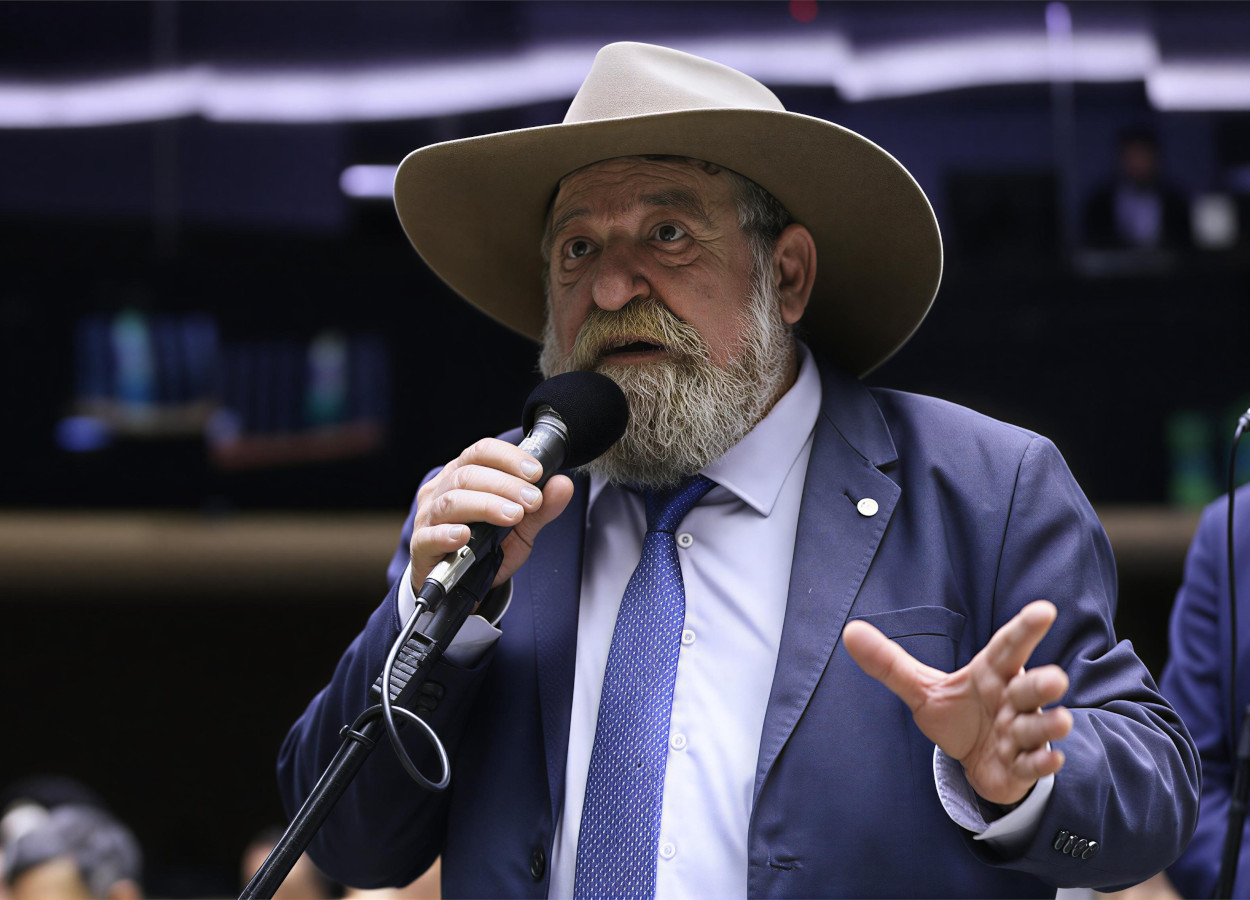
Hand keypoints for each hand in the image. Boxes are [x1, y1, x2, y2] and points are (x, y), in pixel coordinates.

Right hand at [409, 438, 574, 590]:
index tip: (536, 471)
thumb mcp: (521, 528)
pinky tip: (464, 535)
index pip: (481, 452)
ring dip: (486, 505)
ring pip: (452, 501)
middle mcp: (441, 490)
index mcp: (463, 475)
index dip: (508, 457)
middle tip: (532, 500)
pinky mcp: (421, 547)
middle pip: (468, 475)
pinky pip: (429, 536)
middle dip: (505, 485)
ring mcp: (428, 517)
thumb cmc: (485, 548)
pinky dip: (447, 534)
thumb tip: (563, 484)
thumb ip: (542, 508)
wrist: (461, 587)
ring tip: (513, 515)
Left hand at [841, 599, 1073, 805]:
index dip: (1025, 629)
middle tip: (1053, 677)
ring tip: (1056, 719)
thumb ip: (889, 663)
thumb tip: (850, 631)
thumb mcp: (921, 689)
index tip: (1044, 609)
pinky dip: (1042, 761)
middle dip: (1042, 683)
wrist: (977, 762)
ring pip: (1037, 725)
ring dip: (1045, 724)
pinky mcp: (1022, 766)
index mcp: (991, 675)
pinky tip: (1049, 756)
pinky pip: (1036, 763)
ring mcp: (1020, 733)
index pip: (1008, 647)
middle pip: (1030, 688)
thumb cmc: (959, 716)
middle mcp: (1011, 700)